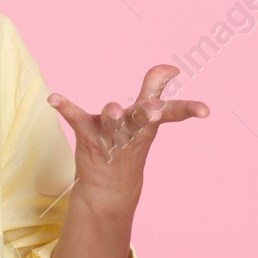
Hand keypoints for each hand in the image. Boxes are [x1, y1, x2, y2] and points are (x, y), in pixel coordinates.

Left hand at [49, 65, 208, 210]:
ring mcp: (111, 135)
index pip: (174, 112)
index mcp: (150, 122)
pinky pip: (76, 119)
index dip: (189, 108)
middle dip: (146, 113)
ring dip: (113, 116)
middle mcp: (133, 129)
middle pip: (141, 118)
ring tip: (112, 110)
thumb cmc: (130, 143)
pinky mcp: (88, 137)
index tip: (204, 110)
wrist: (109, 187)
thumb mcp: (146, 119)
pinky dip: (65, 107)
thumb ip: (154, 89)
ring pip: (113, 123)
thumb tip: (169, 70)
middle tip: (151, 111)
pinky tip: (54, 98)